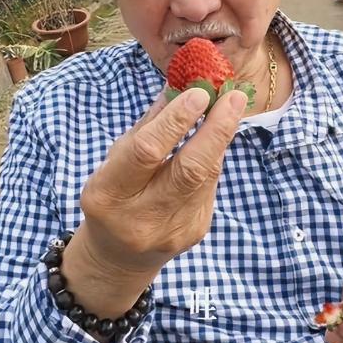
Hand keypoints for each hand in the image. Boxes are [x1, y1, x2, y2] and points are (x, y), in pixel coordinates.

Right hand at [79, 88, 247, 277]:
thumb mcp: (116, 159)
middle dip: (216, 129)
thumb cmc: (114, 195)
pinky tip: (213, 142)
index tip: (199, 93)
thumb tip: (179, 86)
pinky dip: (213, 159)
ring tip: (231, 106)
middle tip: (234, 96)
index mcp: (108, 194)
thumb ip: (148, 126)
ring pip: (206, 176)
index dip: (176, 121)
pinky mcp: (195, 232)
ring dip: (220, 138)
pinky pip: (210, 187)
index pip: (147, 152)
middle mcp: (141, 218)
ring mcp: (172, 230)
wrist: (119, 256)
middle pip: (189, 169)